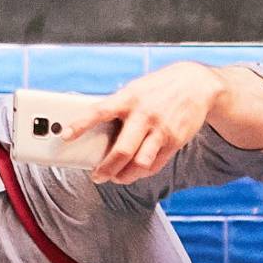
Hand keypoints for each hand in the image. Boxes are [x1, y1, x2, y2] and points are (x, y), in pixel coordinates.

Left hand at [62, 62, 224, 184]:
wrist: (197, 84)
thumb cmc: (157, 88)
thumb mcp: (135, 89)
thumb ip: (117, 107)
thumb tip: (92, 127)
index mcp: (129, 98)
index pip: (99, 111)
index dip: (81, 124)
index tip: (65, 136)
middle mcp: (144, 115)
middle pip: (121, 150)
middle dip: (106, 168)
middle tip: (97, 176)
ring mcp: (161, 129)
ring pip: (139, 163)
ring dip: (124, 176)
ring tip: (116, 178)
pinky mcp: (174, 141)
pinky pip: (155, 165)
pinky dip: (141, 172)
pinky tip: (134, 172)